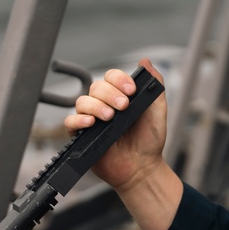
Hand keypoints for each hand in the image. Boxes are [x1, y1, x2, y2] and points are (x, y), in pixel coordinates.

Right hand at [64, 57, 167, 193]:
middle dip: (110, 94)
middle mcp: (103, 105)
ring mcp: (91, 120)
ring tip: (110, 117)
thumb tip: (146, 61)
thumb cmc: (149, 141)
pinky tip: (91, 123)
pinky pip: (70, 121)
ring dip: (96, 106)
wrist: (142, 167)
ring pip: (82, 102)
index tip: (131, 90)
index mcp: (119, 96)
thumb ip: (154, 85)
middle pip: (96, 87)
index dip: (119, 80)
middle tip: (124, 106)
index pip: (111, 77)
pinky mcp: (81, 135)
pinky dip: (79, 120)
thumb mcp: (157, 110)